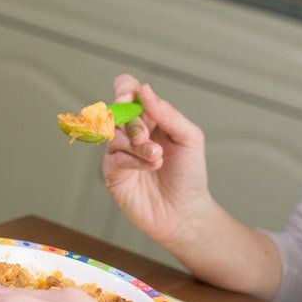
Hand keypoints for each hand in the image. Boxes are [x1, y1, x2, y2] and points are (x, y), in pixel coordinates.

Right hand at [102, 74, 210, 247]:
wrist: (185, 211)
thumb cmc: (189, 174)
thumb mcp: (189, 137)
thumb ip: (167, 113)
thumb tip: (144, 90)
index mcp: (149, 117)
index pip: (127, 90)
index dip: (123, 89)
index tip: (128, 98)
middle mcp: (130, 131)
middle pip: (116, 111)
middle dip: (132, 123)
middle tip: (146, 137)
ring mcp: (119, 151)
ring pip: (113, 134)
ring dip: (136, 145)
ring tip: (157, 158)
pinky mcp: (112, 172)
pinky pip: (113, 157)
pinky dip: (132, 160)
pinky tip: (149, 167)